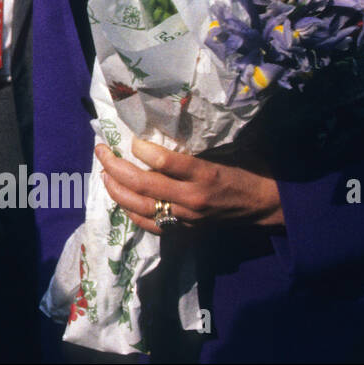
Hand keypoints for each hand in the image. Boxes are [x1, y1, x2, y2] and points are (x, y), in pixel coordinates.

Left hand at [96, 138, 284, 235]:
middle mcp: (192, 197)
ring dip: (115, 189)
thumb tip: (154, 133)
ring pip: (139, 206)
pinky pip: (148, 224)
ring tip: (104, 173)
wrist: (263, 206)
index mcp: (205, 173)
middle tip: (100, 150)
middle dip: (115, 166)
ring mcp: (186, 218)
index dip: (141, 149)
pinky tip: (119, 198)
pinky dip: (129, 211)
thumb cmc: (244, 172)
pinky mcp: (184, 231)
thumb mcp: (222, 154)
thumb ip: (191, 149)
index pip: (165, 161)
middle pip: (143, 184)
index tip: (131, 140)